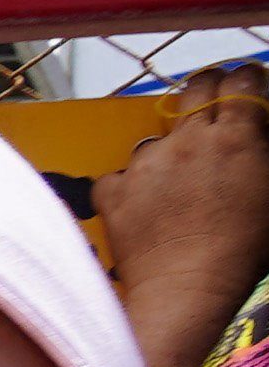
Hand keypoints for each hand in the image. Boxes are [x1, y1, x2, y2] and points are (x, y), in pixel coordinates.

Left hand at [98, 63, 268, 366]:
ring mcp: (145, 162)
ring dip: (169, 149)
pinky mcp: (113, 188)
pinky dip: (132, 186)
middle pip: (196, 89)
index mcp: (235, 138)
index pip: (242, 84)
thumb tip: (255, 139)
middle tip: (214, 96)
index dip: (246, 78)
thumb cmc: (245, 251)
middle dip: (208, 85)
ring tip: (179, 181)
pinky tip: (145, 208)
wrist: (186, 288)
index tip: (248, 81)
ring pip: (157, 138)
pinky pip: (121, 176)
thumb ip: (261, 156)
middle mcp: (187, 140)